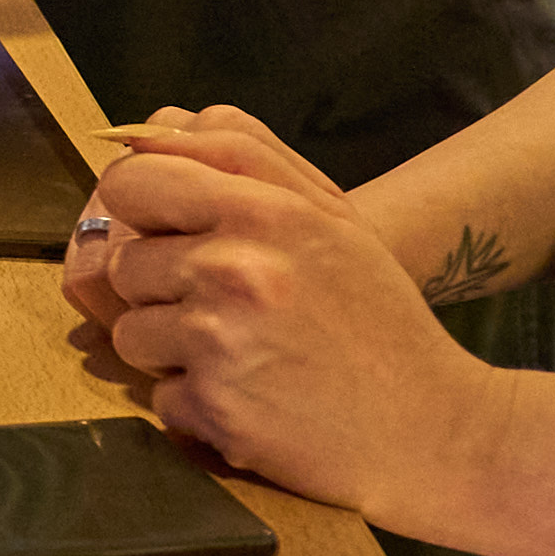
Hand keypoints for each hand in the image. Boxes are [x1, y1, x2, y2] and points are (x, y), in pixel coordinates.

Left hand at [63, 107, 510, 526]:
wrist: (430, 429)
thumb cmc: (378, 320)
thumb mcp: (333, 219)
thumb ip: (245, 157)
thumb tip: (152, 126)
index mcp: (268, 211)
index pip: (137, 176)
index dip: (138, 204)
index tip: (162, 225)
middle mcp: (236, 268)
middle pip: (124, 260)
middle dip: (157, 283)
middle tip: (218, 303)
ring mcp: (218, 340)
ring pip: (130, 331)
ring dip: (170, 348)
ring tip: (240, 354)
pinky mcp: (211, 407)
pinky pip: (158, 393)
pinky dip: (194, 402)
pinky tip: (250, 398)